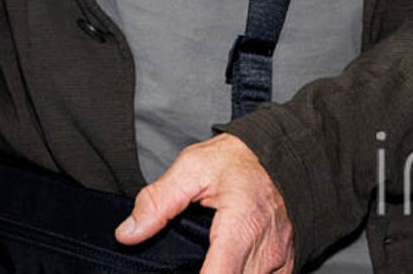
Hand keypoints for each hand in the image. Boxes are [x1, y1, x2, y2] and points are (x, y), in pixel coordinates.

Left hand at [117, 133, 294, 273]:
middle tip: (183, 261)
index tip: (176, 271)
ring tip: (204, 258)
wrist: (283, 151)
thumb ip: (158, 202)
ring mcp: (279, 261)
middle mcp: (266, 251)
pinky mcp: (286, 265)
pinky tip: (222, 263)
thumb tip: (127, 234)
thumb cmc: (239, 158)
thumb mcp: (192, 167)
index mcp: (242, 227)